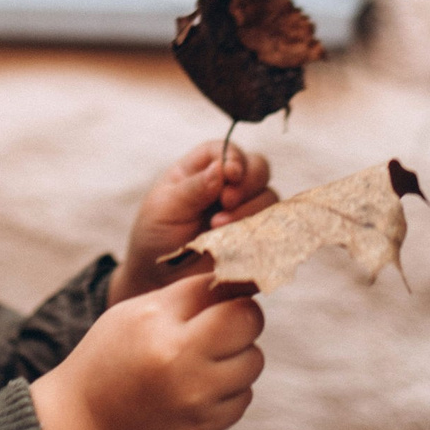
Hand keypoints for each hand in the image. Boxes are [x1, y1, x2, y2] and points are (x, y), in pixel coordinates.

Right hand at [30, 274, 266, 429]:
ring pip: (253, 360)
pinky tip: (198, 383)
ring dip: (236, 353)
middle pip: (250, 324)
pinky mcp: (208, 427)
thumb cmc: (109, 358)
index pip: (226, 295)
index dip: (231, 288)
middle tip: (213, 321)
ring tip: (200, 355)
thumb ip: (188, 293)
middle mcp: (187, 370)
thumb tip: (242, 279)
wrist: (86, 427)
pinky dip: (229, 386)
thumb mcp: (136, 312)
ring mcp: (200, 404)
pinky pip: (244, 394)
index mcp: (164, 334)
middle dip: (239, 317)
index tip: (224, 290)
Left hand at [109, 141, 275, 304]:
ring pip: (269, 197)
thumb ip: (193, 188)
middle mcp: (229, 186)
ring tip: (219, 227)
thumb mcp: (165, 208)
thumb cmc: (156, 236)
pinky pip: (273, 227)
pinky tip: (239, 241)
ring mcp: (246, 210)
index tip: (230, 175)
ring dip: (250, 209)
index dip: (234, 158)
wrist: (158, 278)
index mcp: (203, 169)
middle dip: (248, 182)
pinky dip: (261, 230)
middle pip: (258, 168)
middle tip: (226, 202)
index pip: (228, 150)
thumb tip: (221, 169)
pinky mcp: (255, 236)